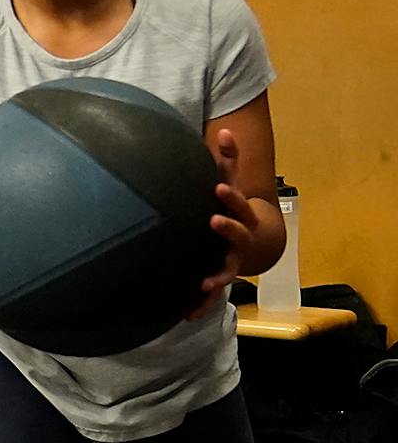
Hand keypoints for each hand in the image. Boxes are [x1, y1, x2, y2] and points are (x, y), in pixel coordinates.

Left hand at [189, 127, 258, 320]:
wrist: (256, 243)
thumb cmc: (233, 208)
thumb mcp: (230, 183)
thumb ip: (228, 160)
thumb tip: (225, 128)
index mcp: (239, 213)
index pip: (238, 201)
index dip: (230, 195)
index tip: (219, 188)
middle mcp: (238, 238)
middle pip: (237, 233)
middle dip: (228, 228)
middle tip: (213, 221)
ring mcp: (230, 259)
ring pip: (226, 269)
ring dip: (216, 276)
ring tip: (205, 282)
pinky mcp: (219, 277)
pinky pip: (210, 294)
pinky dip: (200, 304)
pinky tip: (187, 314)